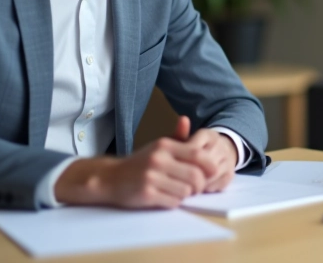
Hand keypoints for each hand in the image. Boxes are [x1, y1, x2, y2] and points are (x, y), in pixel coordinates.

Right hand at [54, 116, 236, 207]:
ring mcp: (152, 177)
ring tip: (179, 191)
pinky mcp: (146, 194)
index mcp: (164, 146)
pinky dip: (175, 202)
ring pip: (186, 191)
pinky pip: (173, 202)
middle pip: (195, 176)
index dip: (209, 166)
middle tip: (196, 187)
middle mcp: (158, 159)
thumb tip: (186, 119)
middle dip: (200, 185)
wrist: (110, 178)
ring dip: (186, 194)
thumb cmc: (140, 163)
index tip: (212, 173)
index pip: (197, 155)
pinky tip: (168, 197)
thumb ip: (177, 137)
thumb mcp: (158, 146)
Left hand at [172, 115, 237, 192]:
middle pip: (205, 162)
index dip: (184, 162)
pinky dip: (210, 187)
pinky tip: (201, 188)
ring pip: (214, 173)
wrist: (216, 152)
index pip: (195, 149)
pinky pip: (221, 182)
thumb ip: (180, 134)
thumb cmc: (193, 148)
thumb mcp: (185, 141)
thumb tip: (183, 119)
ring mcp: (228, 158)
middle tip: (180, 181)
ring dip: (200, 182)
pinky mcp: (231, 172)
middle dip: (192, 174)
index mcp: (208, 134)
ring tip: (189, 186)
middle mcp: (221, 144)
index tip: (174, 169)